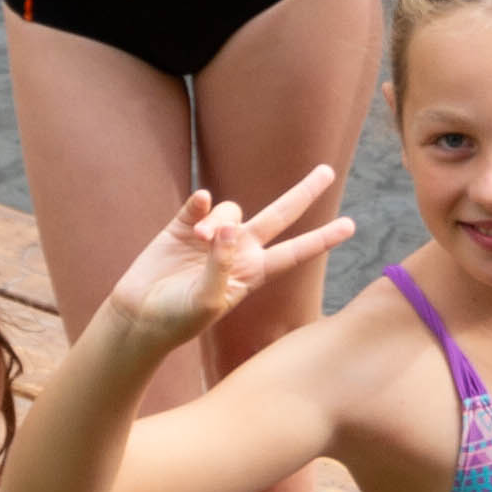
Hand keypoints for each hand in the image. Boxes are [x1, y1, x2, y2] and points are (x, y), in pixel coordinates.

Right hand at [106, 171, 350, 350]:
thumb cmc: (179, 320)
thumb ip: (222, 266)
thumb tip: (230, 229)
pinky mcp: (183, 227)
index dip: (322, 239)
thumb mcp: (207, 302)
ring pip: (231, 210)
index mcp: (253, 272)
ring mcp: (211, 236)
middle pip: (279, 215)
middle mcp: (239, 250)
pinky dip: (201, 204)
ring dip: (220, 221)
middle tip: (328, 171)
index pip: (295, 252)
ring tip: (200, 242)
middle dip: (303, 193)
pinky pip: (200, 204)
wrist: (140, 317)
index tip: (351, 226)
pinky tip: (197, 208)